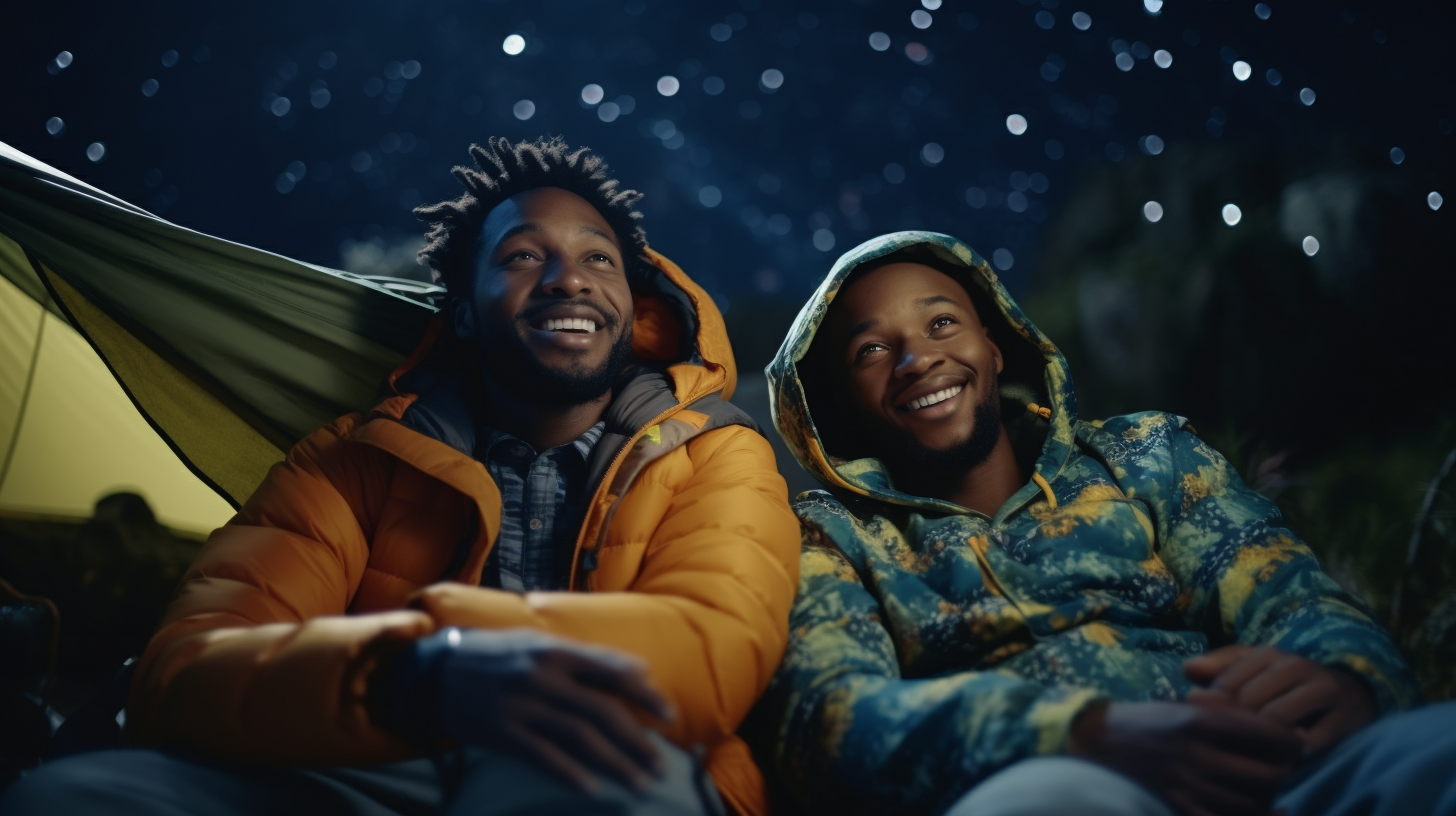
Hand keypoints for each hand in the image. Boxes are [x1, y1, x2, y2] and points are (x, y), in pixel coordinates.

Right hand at [433, 628, 674, 792]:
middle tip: (661, 765)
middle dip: (638, 741)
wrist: (437, 671)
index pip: (612, 673)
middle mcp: (543, 677)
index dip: (644, 695)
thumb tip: (640, 669)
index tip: (669, 716)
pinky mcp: (505, 733)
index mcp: (557, 651)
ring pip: (581, 738)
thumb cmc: (498, 656)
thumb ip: (590, 658)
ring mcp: (524, 707)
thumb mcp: (541, 644)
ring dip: (616, 763)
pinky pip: (545, 757)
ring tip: (640, 783)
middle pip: (603, 711)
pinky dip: (572, 774)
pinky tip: (595, 789)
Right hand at [1070, 700, 1301, 815]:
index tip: (1298, 744)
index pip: (1266, 732)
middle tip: (1279, 770)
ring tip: (1263, 791)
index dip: (1290, 740)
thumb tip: (1279, 736)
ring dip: (1266, 800)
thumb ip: (1226, 720)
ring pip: (1253, 803)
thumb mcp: (1184, 709)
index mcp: (1198, 721)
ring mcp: (1186, 785)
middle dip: (1281, 774)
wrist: (1095, 742)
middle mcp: (1196, 753)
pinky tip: (1262, 813)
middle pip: (1267, 774)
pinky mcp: (1177, 806)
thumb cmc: (1145, 722)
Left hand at [1184, 645, 1376, 756]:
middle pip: (1249, 703)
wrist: (1348, 695)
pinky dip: (1291, 754)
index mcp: (1267, 654)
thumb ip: (1218, 668)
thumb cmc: (1284, 684)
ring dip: (1261, 743)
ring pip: (1276, 722)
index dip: (1213, 710)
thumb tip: (1187, 670)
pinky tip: (1281, 757)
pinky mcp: (1344, 718)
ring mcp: (1323, 691)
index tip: (1207, 727)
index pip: (1226, 685)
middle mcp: (1296, 666)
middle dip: (1235, 728)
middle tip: (1227, 745)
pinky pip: (1308, 743)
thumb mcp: (1252, 669)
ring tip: (1251, 754)